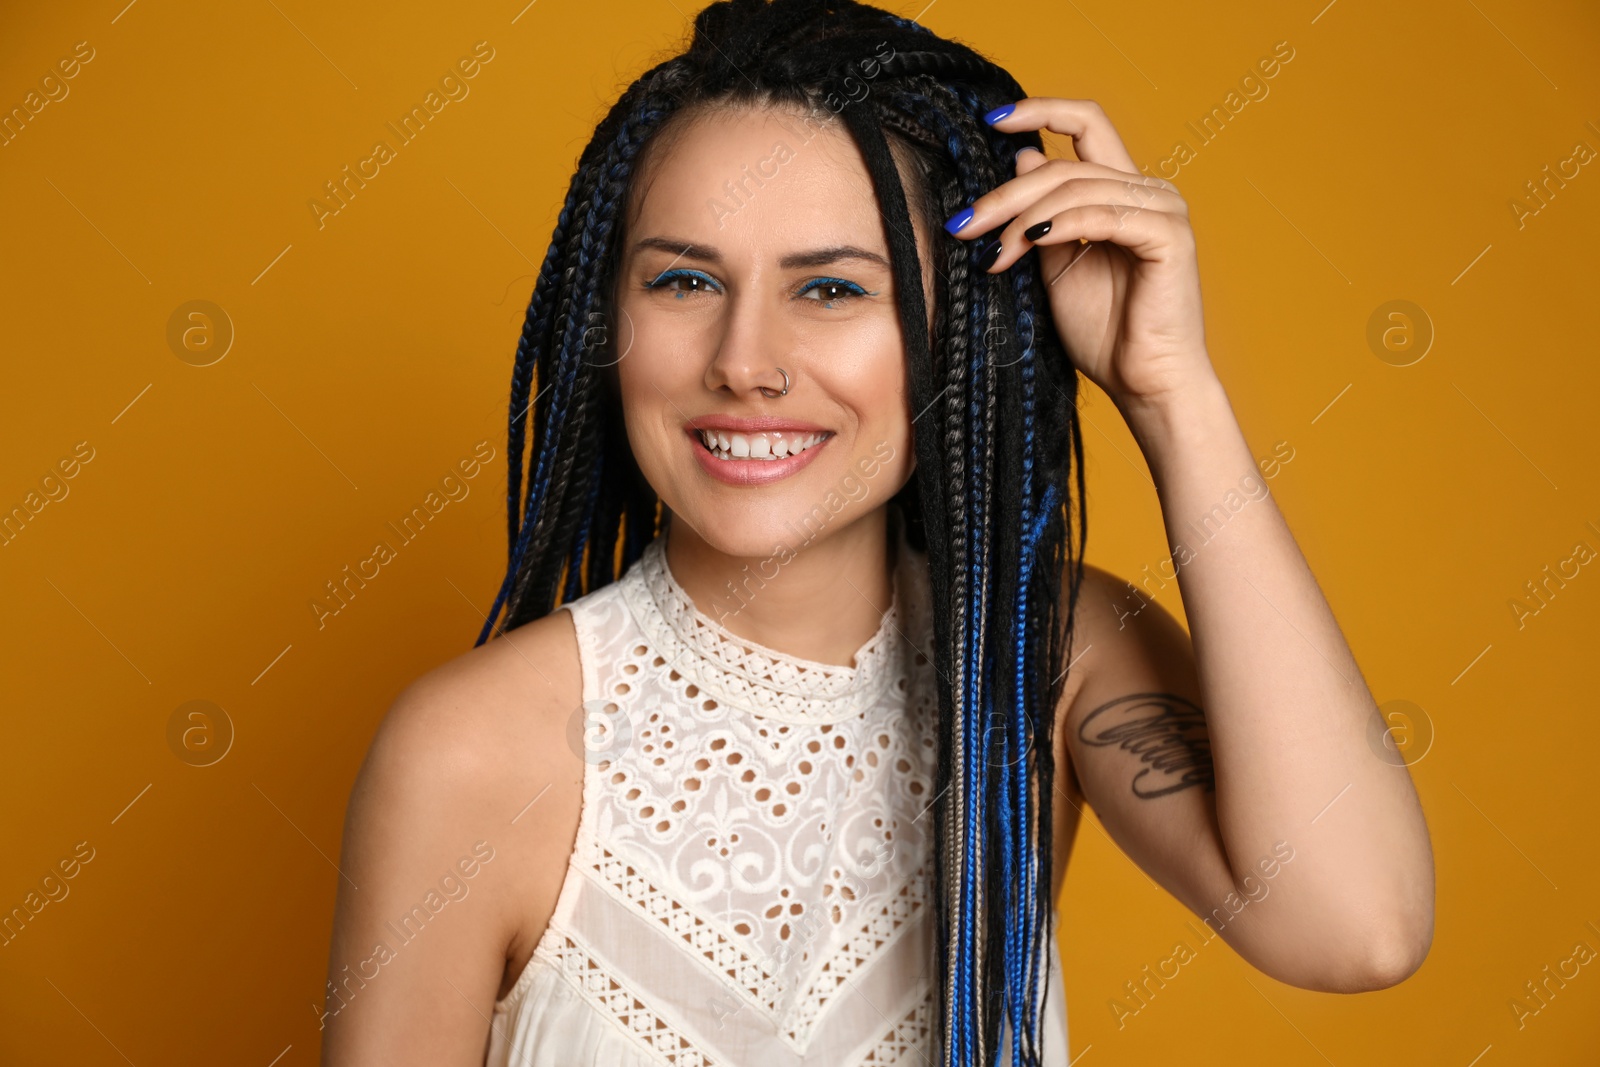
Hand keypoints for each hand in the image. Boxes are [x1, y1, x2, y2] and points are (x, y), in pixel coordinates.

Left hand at [945, 98, 1214, 410]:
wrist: (1143, 383)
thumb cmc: (1104, 332)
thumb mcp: (1056, 265)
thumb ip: (1041, 215)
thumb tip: (1023, 156)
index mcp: (1124, 190)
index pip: (1086, 125)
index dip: (1040, 110)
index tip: (990, 119)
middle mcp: (1148, 190)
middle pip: (1065, 163)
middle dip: (1006, 192)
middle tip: (965, 223)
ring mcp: (1162, 210)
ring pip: (1078, 187)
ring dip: (1024, 217)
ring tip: (993, 252)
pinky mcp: (1168, 236)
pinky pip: (1104, 214)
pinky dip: (1062, 224)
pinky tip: (1029, 242)